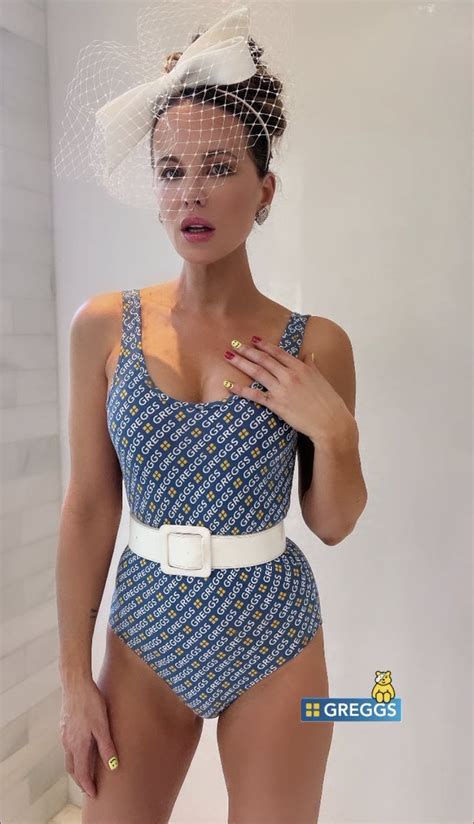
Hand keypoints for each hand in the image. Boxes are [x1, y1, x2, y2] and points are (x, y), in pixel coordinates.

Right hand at [59, 681, 118, 797]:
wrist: (76, 685)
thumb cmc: (90, 703)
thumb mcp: (102, 725)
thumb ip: (106, 746)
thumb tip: (112, 766)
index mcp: (78, 745)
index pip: (81, 773)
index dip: (88, 786)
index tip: (93, 794)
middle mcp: (68, 743)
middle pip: (72, 769)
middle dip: (80, 780)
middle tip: (89, 787)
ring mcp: (64, 735)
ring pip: (68, 759)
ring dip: (76, 769)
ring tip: (86, 772)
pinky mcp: (64, 727)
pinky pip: (67, 748)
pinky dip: (74, 756)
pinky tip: (81, 750)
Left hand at [223, 337, 355, 445]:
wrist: (331, 422)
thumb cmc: (329, 402)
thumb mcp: (321, 379)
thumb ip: (312, 365)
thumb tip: (308, 354)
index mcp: (301, 367)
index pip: (278, 352)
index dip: (264, 345)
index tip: (253, 339)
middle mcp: (290, 375)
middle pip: (264, 359)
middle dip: (247, 350)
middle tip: (234, 343)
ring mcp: (282, 389)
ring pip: (257, 372)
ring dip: (241, 363)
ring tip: (228, 356)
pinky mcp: (277, 405)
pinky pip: (254, 395)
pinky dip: (240, 389)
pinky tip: (228, 385)